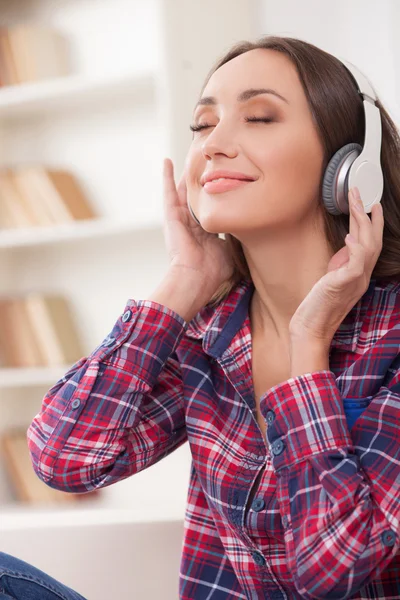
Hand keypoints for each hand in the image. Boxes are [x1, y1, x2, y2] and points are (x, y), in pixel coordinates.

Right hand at [162, 158, 234, 299]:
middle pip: (198, 195)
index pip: (214, 208)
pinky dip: (167, 177)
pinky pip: (168, 192)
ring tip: (191, 153)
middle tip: (209, 159)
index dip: (220, 195)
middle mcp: (192, 223)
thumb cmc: (213, 272)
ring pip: (184, 189)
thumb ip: (236, 238)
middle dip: (204, 178)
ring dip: (187, 172)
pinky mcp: (170, 216)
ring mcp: (180, 219)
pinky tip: (167, 160)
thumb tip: (252, 231)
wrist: (194, 278)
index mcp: (206, 232)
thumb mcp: (230, 251)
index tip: (228, 180)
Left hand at [289, 187, 383, 347]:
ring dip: (362, 222)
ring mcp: (355, 281)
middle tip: (360, 193)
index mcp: (359, 274)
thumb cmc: (317, 305)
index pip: (370, 243)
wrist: (311, 329)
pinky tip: (350, 235)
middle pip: (373, 240)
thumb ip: (341, 262)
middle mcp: (362, 276)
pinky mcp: (343, 285)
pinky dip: (355, 247)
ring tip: (356, 203)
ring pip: (368, 246)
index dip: (371, 223)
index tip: (370, 204)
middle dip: (368, 214)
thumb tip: (346, 244)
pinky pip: (356, 264)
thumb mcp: (332, 278)